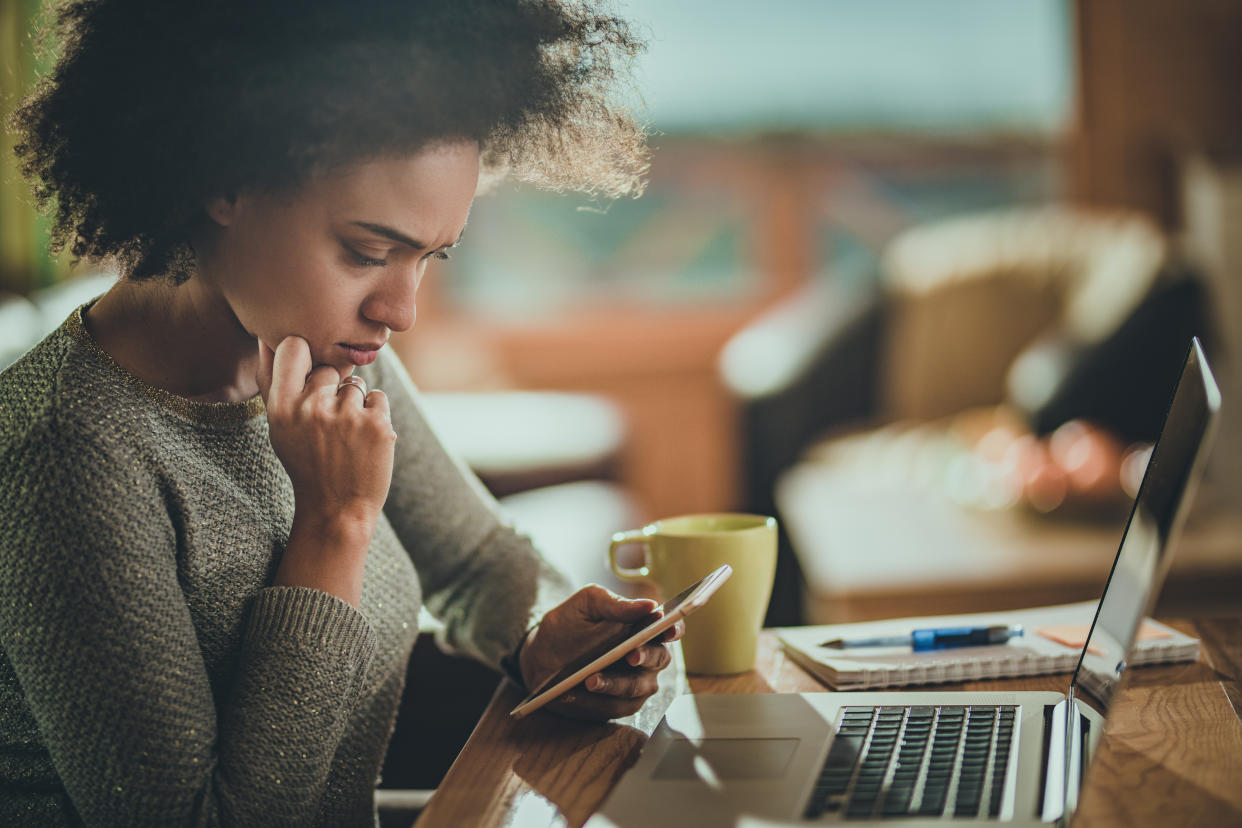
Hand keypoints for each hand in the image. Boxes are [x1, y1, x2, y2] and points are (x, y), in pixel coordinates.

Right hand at [257, 336, 395, 525]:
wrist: (336, 509)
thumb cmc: (306, 464)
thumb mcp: (279, 427)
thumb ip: (272, 382)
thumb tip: (267, 337)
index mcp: (282, 407)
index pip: (294, 346)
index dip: (304, 354)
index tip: (307, 373)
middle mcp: (312, 408)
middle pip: (328, 368)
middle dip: (331, 390)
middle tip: (327, 426)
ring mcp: (348, 416)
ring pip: (355, 384)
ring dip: (355, 405)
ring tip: (345, 437)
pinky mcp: (378, 425)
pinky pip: (378, 397)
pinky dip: (375, 415)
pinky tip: (363, 440)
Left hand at [518, 585, 684, 720]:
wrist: (540, 656)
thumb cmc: (568, 625)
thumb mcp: (586, 604)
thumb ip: (615, 604)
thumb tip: (649, 605)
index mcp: (643, 627)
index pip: (670, 628)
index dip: (674, 629)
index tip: (668, 630)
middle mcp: (646, 657)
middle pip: (659, 659)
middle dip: (645, 657)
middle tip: (630, 655)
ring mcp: (635, 683)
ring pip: (638, 687)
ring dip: (616, 684)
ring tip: (591, 679)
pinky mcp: (618, 705)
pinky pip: (615, 707)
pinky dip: (597, 701)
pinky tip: (577, 693)